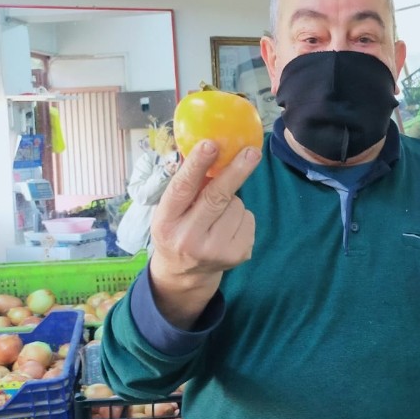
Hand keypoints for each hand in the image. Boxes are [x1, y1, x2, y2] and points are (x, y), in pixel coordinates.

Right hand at [148, 140, 260, 327]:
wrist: (185, 274)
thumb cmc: (177, 229)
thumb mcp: (170, 211)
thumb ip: (186, 186)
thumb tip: (211, 148)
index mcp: (166, 222)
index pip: (182, 189)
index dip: (196, 165)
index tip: (210, 144)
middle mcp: (188, 239)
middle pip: (217, 197)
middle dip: (237, 171)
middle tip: (252, 151)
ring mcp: (215, 250)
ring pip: (237, 205)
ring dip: (233, 201)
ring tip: (217, 215)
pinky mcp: (237, 255)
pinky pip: (248, 219)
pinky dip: (241, 216)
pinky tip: (227, 228)